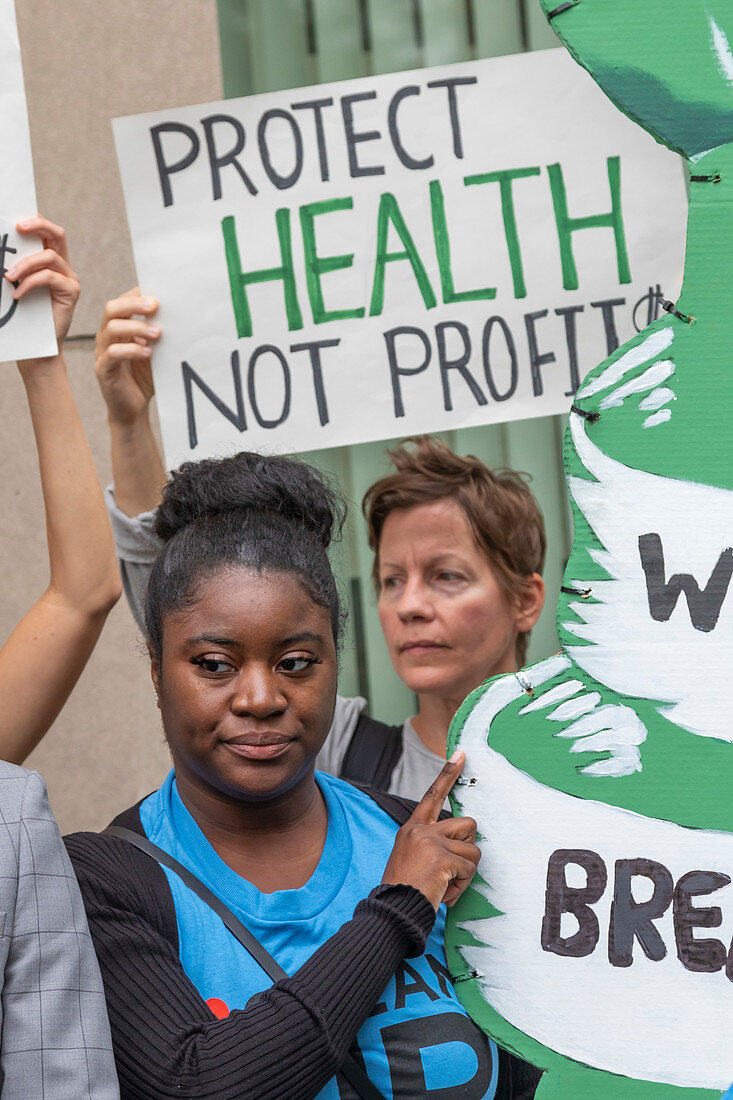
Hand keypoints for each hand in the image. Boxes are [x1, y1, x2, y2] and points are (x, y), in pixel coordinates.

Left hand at [7, 216, 79, 347]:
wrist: (36, 344)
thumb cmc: (24, 314)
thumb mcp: (16, 284)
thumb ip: (14, 267)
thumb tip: (1, 252)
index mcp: (49, 260)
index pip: (47, 232)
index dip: (35, 221)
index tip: (15, 221)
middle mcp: (63, 265)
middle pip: (57, 235)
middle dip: (38, 226)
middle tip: (19, 228)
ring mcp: (69, 278)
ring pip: (50, 257)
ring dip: (26, 264)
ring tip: (9, 277)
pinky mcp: (71, 292)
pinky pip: (50, 277)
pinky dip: (31, 283)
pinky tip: (18, 295)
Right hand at [95, 288, 159, 426]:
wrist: (133, 408)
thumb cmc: (144, 377)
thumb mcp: (155, 351)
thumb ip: (158, 334)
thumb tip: (177, 314)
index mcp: (118, 328)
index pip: (122, 302)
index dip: (136, 295)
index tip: (158, 294)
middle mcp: (106, 337)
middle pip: (112, 309)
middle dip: (134, 304)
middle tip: (155, 306)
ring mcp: (102, 352)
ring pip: (112, 328)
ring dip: (136, 327)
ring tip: (158, 333)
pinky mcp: (103, 370)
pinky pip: (113, 354)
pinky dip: (132, 350)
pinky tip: (149, 353)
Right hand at [381, 751, 478, 909]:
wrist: (394, 910)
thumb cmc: (405, 890)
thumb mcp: (411, 857)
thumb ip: (432, 843)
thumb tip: (461, 841)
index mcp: (412, 828)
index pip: (433, 795)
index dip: (448, 774)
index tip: (462, 754)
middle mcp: (421, 830)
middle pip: (468, 825)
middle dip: (467, 849)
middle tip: (451, 869)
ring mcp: (431, 842)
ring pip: (473, 851)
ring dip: (465, 873)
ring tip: (445, 885)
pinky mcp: (442, 858)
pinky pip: (469, 870)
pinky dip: (461, 885)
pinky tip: (444, 893)